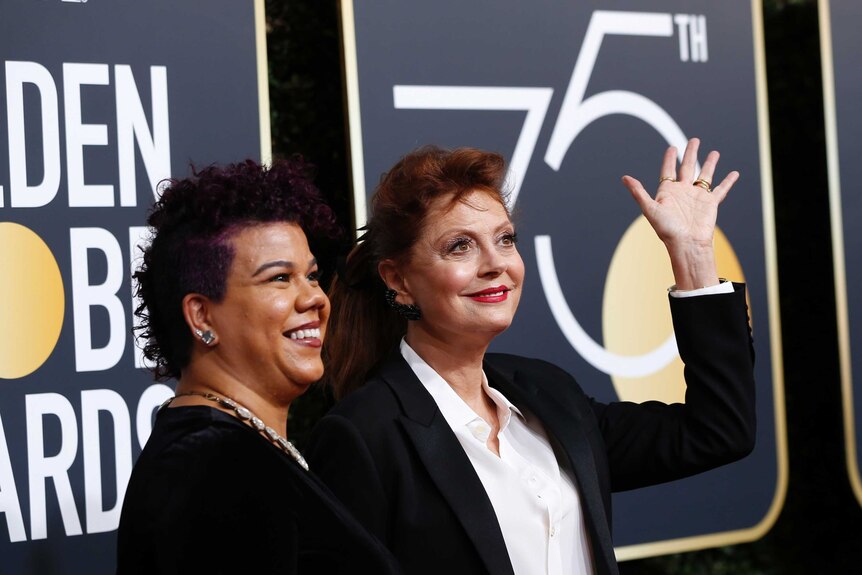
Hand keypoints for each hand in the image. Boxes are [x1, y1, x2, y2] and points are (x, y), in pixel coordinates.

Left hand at [621, 138, 739, 289]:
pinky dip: (728, 182)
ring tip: (714, 152)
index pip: (668, 171)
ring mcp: (697, 197)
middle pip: (688, 167)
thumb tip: (624, 177)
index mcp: (668, 192)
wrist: (686, 244)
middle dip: (691, 153)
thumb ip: (638, 192)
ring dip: (710, 164)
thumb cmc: (666, 229)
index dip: (670, 159)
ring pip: (705, 175)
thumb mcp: (649, 208)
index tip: (672, 148)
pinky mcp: (711, 203)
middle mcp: (683, 192)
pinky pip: (721, 189)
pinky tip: (734, 173)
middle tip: (694, 140)